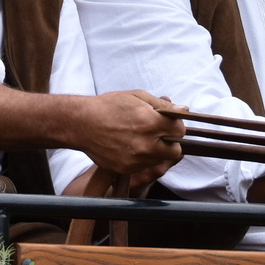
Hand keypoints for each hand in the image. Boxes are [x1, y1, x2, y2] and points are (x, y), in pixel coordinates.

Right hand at [70, 90, 184, 180]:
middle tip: (158, 134)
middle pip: (175, 151)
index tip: (168, 124)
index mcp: (151, 122)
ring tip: (142, 139)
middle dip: (170, 142)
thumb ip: (162, 105)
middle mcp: (145, 144)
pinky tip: (130, 146)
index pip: (180, 131)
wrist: (82, 123)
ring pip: (159, 160)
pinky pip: (143, 166)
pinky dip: (142, 158)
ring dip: (156, 151)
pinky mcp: (126, 168)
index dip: (175, 126)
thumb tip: (183, 109)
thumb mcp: (137, 96)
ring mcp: (135, 159)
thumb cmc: (109, 106)